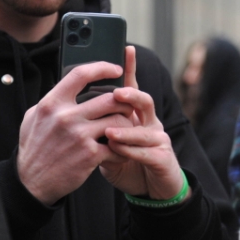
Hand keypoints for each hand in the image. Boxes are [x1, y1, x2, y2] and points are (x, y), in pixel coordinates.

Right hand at [17, 60, 135, 204]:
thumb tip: (69, 86)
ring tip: (127, 128)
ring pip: (118, 120)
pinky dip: (124, 147)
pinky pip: (117, 145)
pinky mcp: (90, 155)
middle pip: (109, 98)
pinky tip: (121, 149)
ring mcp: (79, 136)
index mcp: (52, 103)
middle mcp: (66, 117)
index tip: (115, 69)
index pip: (81, 74)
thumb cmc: (34, 148)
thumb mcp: (33, 118)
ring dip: (127, 123)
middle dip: (124, 101)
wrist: (31, 183)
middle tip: (128, 105)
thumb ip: (52, 101)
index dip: (102, 67)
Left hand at [99, 46, 187, 201]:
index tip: (126, 48)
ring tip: (109, 131)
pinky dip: (131, 151)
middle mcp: (150, 123)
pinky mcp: (163, 159)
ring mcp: (159, 140)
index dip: (131, 68)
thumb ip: (98, 127)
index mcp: (137, 116)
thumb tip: (75, 109)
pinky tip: (117, 151)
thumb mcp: (109, 144)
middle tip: (116, 93)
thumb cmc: (128, 163)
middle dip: (131, 95)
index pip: (132, 88)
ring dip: (127, 129)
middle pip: (145, 101)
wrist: (151, 191)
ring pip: (146, 128)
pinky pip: (147, 153)